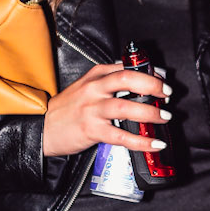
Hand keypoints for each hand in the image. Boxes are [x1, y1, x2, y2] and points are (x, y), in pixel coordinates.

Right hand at [41, 61, 169, 158]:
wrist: (43, 128)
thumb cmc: (67, 109)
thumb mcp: (86, 86)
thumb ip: (109, 82)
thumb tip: (140, 81)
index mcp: (95, 76)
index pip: (125, 68)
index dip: (148, 72)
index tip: (162, 79)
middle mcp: (94, 89)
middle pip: (127, 79)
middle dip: (152, 85)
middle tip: (167, 94)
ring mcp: (92, 110)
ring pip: (126, 107)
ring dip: (150, 112)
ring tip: (165, 117)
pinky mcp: (92, 130)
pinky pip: (122, 136)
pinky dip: (141, 141)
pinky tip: (155, 143)